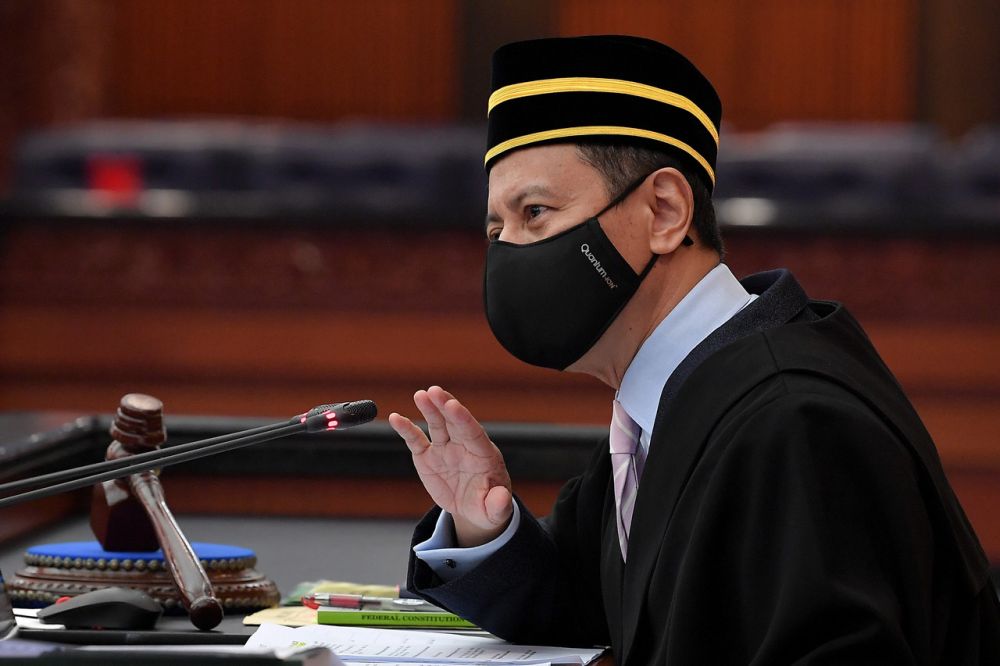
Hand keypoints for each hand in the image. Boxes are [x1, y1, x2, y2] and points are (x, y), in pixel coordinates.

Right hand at [389, 386, 512, 546]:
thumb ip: (499, 504)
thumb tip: (502, 498)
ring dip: (429, 409)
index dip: (463, 418)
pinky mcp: (427, 456)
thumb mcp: (496, 511)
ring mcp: (445, 449)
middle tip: (435, 391)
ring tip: (420, 395)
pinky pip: (416, 440)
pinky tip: (395, 418)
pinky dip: (406, 429)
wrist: (472, 508)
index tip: (453, 405)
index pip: (473, 432)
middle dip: (444, 405)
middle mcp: (463, 446)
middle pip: (454, 422)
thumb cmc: (488, 506)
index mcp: (483, 454)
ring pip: (436, 425)